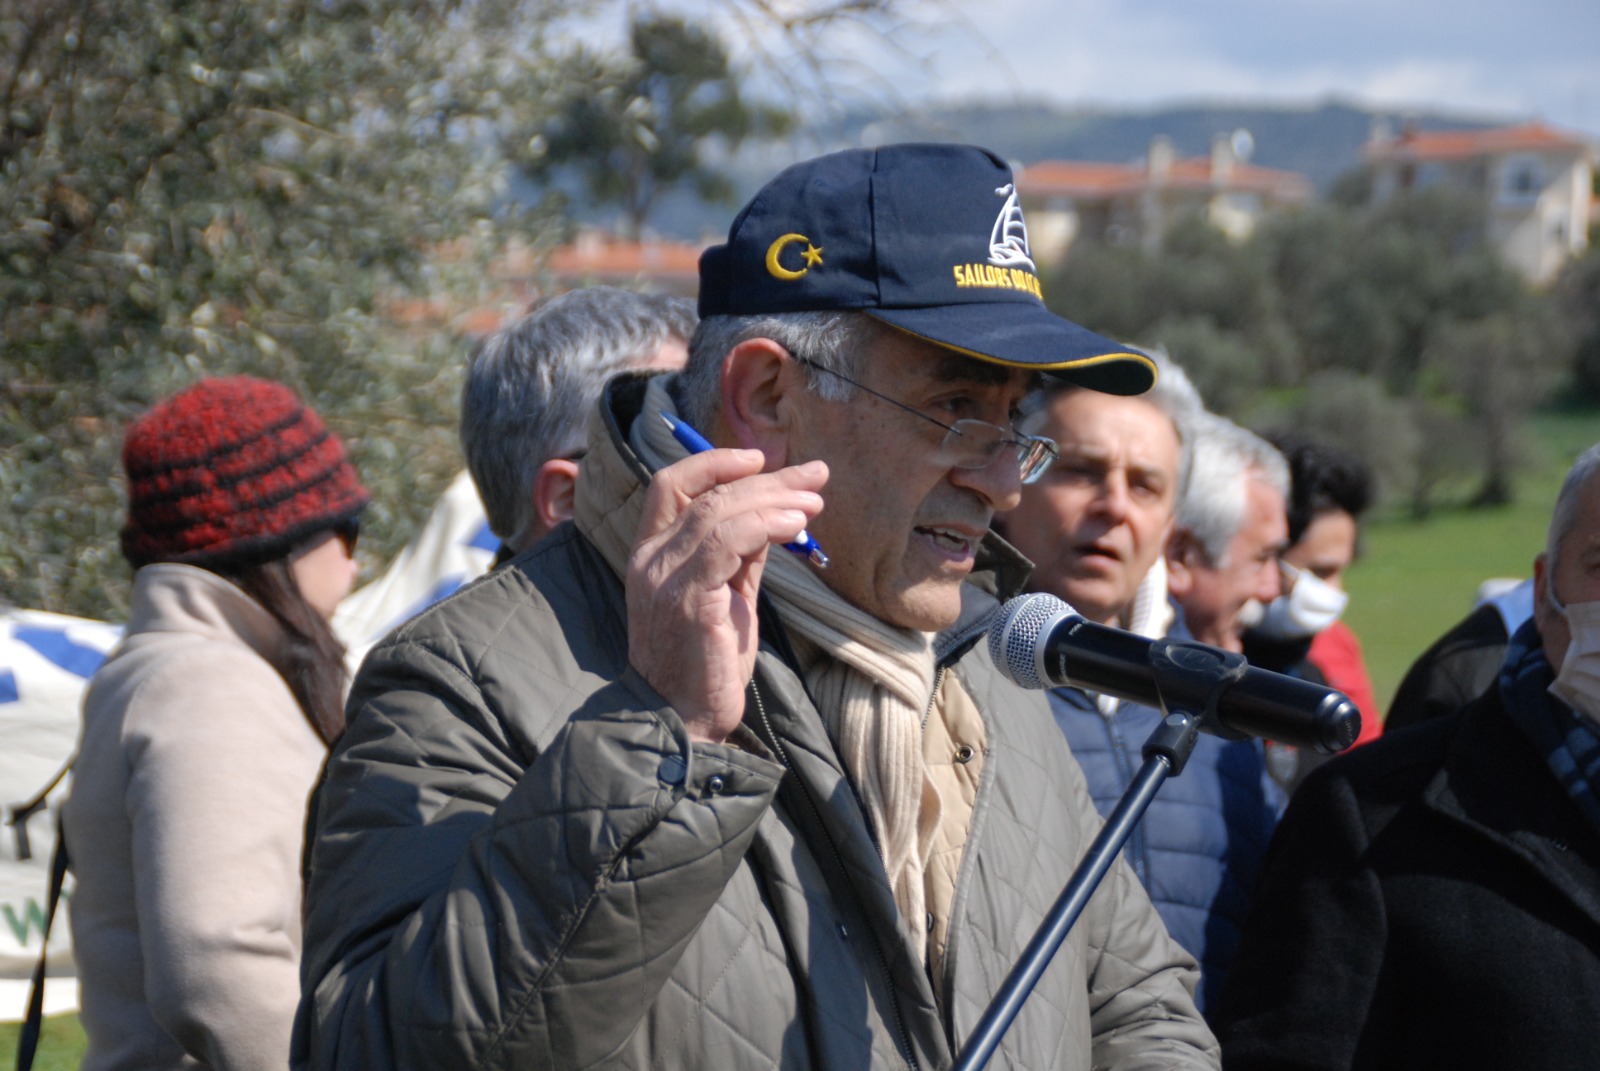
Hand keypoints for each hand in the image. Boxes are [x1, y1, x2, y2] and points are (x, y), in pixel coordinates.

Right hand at [628, 449, 826, 744]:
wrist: (685, 720)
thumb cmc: (705, 663)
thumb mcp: (725, 596)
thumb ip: (740, 555)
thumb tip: (776, 514)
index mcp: (651, 553)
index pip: (671, 484)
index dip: (715, 462)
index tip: (762, 458)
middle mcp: (650, 559)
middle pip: (708, 493)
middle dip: (767, 478)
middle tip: (814, 475)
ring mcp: (665, 577)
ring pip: (719, 511)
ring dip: (774, 499)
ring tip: (814, 501)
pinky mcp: (689, 599)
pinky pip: (727, 542)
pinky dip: (764, 525)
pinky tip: (795, 525)